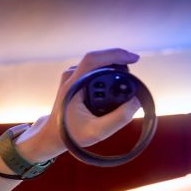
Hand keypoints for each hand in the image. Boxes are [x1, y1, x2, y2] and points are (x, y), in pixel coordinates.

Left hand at [16, 48, 143, 162]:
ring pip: (95, 62)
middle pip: (97, 58)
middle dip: (118, 60)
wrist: (52, 135)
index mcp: (72, 86)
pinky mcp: (73, 80)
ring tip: (127, 73)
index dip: (115, 54)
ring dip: (112, 64)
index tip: (134, 58)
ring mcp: (70, 77)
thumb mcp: (97, 131)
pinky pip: (92, 68)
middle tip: (134, 68)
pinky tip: (116, 76)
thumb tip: (137, 101)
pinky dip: (106, 70)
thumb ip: (119, 118)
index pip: (93, 60)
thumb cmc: (71, 134)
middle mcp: (70, 77)